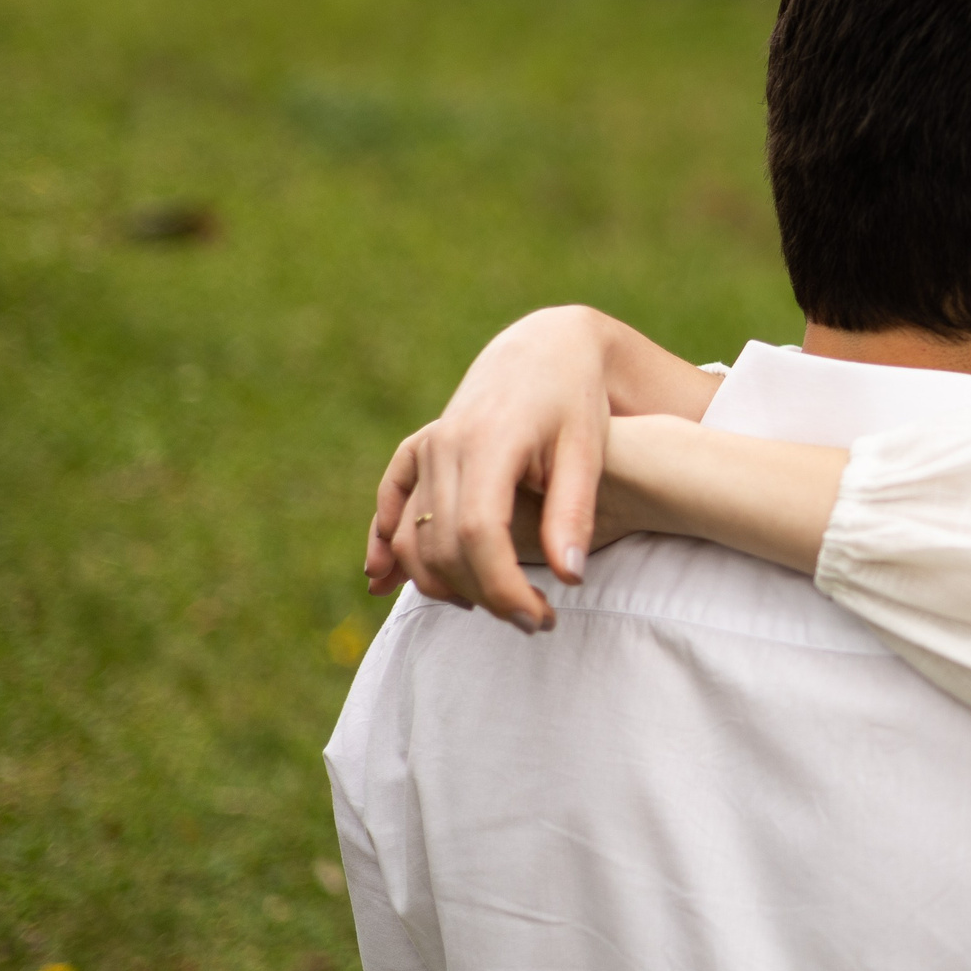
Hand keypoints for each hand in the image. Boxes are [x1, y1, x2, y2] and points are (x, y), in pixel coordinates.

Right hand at [365, 307, 619, 631]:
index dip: (503, 586)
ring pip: (413, 534)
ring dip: (443, 581)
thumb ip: (574, 512)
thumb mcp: (587, 450)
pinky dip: (385, 542)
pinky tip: (382, 578)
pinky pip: (391, 502)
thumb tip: (571, 578)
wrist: (546, 349)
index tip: (537, 619)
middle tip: (533, 621)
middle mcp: (446, 445)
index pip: (479, 534)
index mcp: (490, 442)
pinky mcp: (419, 451)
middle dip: (485, 594)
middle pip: (443, 544)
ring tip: (495, 606)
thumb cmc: (576, 401)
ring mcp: (427, 447)